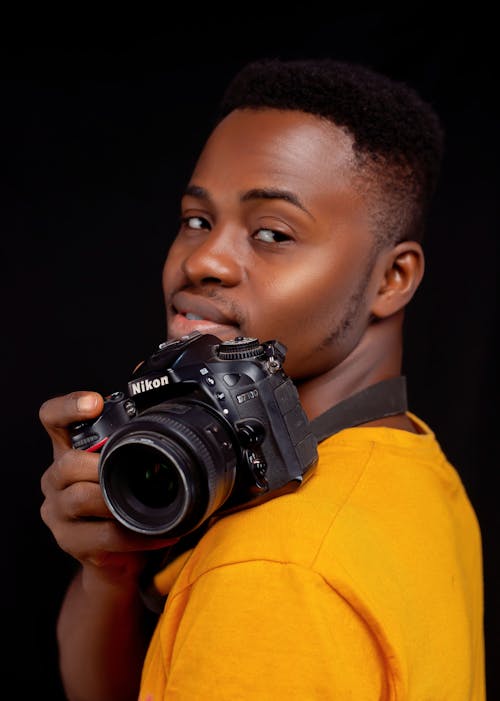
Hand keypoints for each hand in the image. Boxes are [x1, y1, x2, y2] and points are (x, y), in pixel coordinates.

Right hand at [39, 391, 174, 584]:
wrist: (117, 557)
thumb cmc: (124, 503)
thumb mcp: (124, 467)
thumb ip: (132, 444)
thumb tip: (169, 418)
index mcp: (68, 452)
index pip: (52, 419)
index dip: (67, 407)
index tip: (94, 403)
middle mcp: (55, 479)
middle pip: (67, 463)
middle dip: (102, 465)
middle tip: (132, 469)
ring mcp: (58, 513)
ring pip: (80, 499)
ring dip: (117, 500)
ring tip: (145, 503)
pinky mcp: (71, 542)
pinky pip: (105, 536)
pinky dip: (138, 534)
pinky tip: (160, 532)